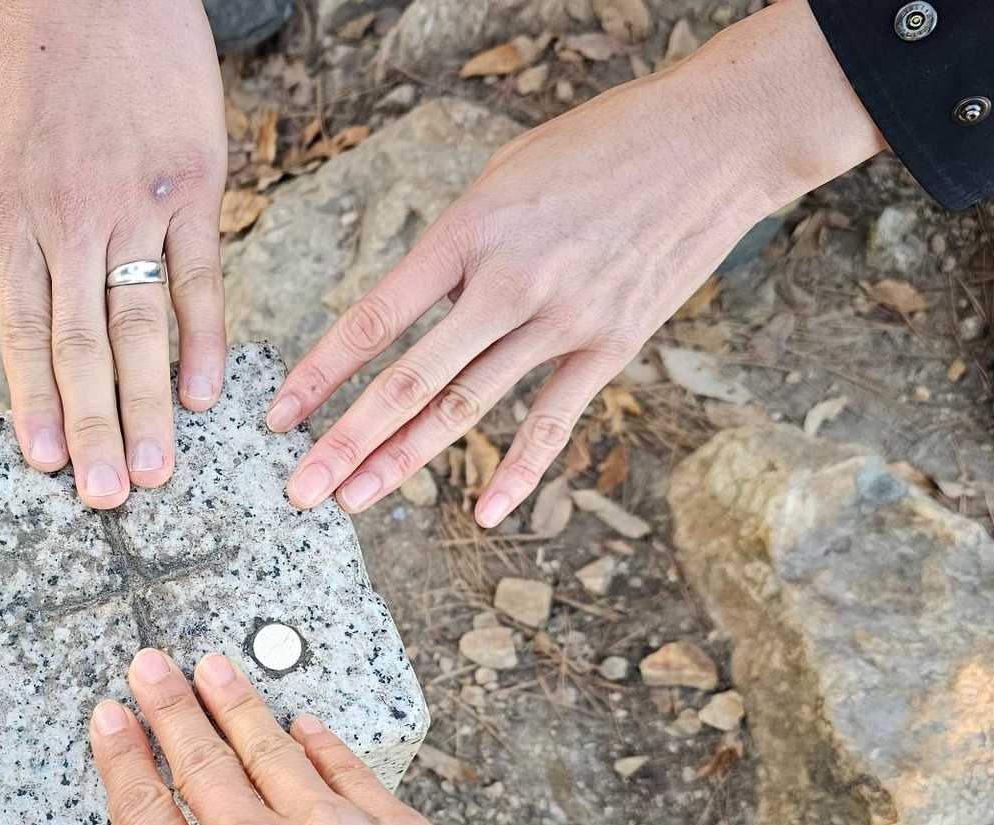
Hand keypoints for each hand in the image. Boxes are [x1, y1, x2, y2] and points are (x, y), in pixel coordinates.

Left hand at [0, 0, 227, 508]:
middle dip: (91, 427)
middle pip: (81, 344)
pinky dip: (203, 336)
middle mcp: (72, 222)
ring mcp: (136, 205)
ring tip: (154, 473)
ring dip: (145, 404)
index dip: (33, 398)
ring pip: (139, 322)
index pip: (21, 328)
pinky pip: (198, 273)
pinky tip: (204, 395)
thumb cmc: (17, 51)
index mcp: (13, 217)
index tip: (42, 462)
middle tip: (104, 499)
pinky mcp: (191, 180)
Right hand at [88, 649, 545, 824]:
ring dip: (235, 702)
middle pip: (198, 763)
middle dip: (169, 706)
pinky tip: (303, 723)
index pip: (142, 815)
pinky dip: (319, 741)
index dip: (121, 757)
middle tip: (151, 667)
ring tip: (214, 668)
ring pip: (268, 749)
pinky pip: (346, 768)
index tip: (111, 720)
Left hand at [268, 0, 885, 526]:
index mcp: (470, 231)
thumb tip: (419, 314)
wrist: (715, 139)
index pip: (376, 316)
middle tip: (300, 489)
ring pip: (468, 408)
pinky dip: (518, 472)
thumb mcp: (504, 178)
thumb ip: (458, 251)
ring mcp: (564, 320)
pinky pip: (554, 422)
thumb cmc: (599, 145)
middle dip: (347, 441)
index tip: (279, 414)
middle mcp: (510, 283)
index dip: (322, 371)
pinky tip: (484, 515)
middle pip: (411, 380)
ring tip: (354, 500)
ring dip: (405, 461)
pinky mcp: (613, 344)